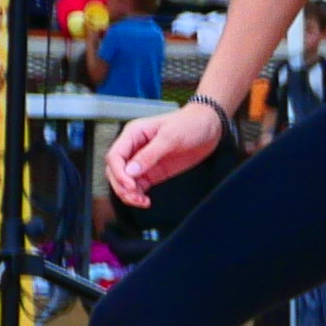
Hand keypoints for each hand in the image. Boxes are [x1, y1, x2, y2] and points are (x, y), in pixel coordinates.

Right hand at [103, 96, 225, 208]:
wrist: (210, 127)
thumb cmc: (191, 123)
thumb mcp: (171, 136)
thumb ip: (150, 154)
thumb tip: (131, 171)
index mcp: (133, 134)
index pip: (115, 156)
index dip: (118, 173)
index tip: (130, 185)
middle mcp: (134, 148)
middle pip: (115, 171)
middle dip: (122, 186)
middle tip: (135, 196)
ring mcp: (143, 161)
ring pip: (125, 181)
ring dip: (129, 194)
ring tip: (142, 201)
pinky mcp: (153, 171)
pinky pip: (138, 186)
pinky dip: (138, 195)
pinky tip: (145, 201)